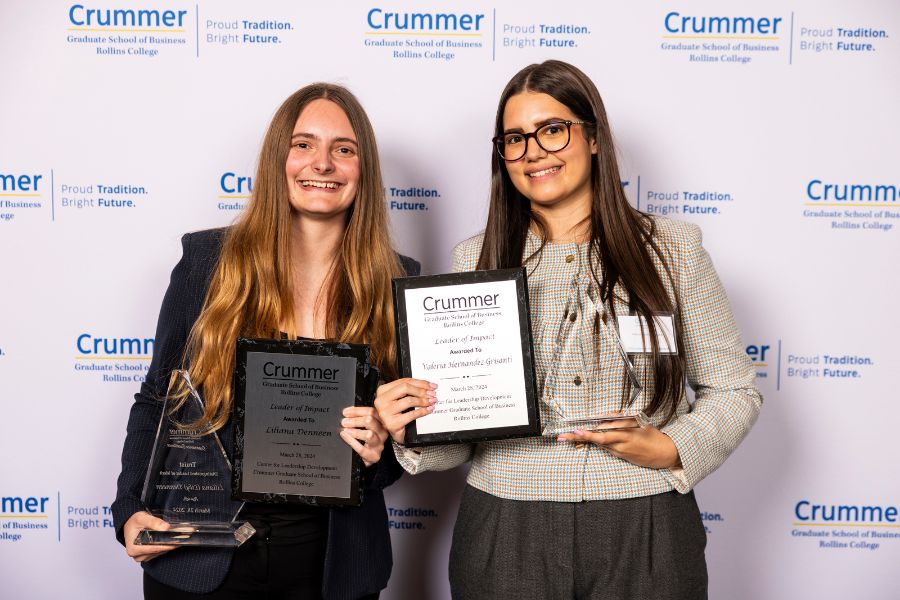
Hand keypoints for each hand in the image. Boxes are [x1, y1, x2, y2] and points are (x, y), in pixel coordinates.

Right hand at [123, 511, 176, 561]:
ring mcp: (142, 557)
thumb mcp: (142, 518)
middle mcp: (137, 555)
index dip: (167, 545)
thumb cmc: (134, 521)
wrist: (130, 523)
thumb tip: (166, 528)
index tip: (178, 541)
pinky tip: (171, 540)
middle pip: (158, 551)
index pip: (154, 548)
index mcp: (133, 549)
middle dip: (169, 544)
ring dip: (168, 545)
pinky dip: (165, 546)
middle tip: (182, 537)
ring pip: (160, 552)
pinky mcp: (147, 555)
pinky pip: (159, 552)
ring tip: (178, 538)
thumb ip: (154, 522)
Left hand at [340, 406, 387, 466]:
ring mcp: (379, 444)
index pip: (371, 412)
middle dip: (355, 420)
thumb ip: (359, 418)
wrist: (369, 457)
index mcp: (381, 422)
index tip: (346, 412)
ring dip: (355, 431)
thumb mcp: (365, 426)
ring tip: (345, 430)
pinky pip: (362, 449)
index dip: (357, 411)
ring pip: (369, 434)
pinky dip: (351, 441)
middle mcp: (382, 432)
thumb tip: (348, 412)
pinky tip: (345, 437)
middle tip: (344, 422)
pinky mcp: (374, 456)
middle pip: (370, 421)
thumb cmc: (366, 440)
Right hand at [373, 378, 436, 444]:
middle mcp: (381, 400)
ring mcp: (385, 412)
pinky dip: (422, 411)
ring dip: (423, 401)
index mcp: (383, 391)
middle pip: (405, 388)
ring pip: (409, 401)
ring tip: (431, 402)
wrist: (392, 432)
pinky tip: (428, 410)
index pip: (404, 381)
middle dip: (421, 390)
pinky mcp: (392, 423)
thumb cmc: (396, 414)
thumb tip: (428, 386)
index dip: (420, 382)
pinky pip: (411, 414)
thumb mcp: (399, 399)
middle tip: (432, 394)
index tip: (431, 385)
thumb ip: (409, 390)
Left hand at [557, 420, 681, 468]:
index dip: (589, 433)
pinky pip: (607, 448)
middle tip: (562, 437)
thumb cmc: (653, 435)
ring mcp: (621, 451)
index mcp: (627, 432)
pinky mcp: (622, 456)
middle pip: (597, 440)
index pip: (604, 432)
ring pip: (600, 444)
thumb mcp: (639, 422)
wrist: (666, 454)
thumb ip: (621, 418)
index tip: (577, 430)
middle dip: (579, 438)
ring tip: (567, 436)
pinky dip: (598, 442)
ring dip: (585, 440)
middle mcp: (621, 443)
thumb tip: (604, 416)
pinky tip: (588, 437)